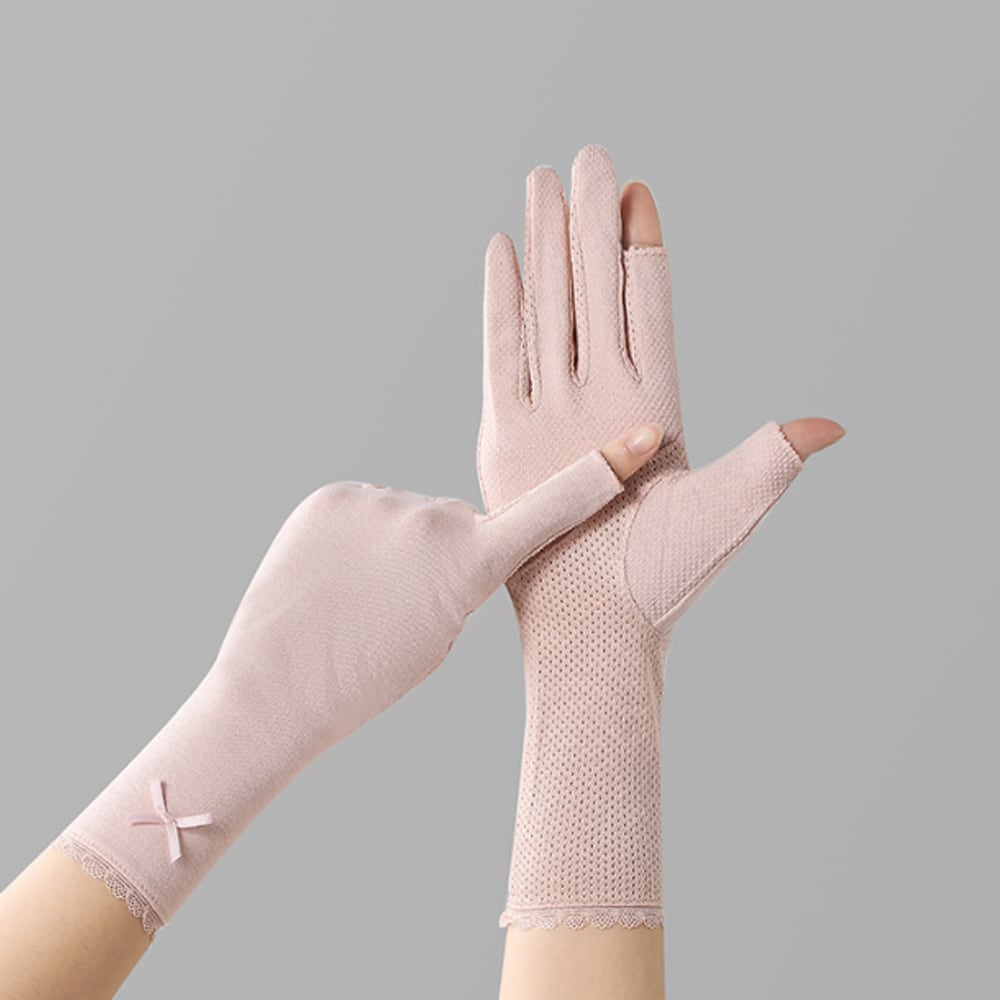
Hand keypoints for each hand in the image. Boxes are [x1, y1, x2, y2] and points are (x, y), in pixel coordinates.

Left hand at [53, 430, 657, 934]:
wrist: (273, 691)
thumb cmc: (366, 680)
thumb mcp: (439, 638)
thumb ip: (462, 577)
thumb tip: (447, 535)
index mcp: (468, 564)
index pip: (552, 508)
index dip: (604, 473)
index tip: (646, 435)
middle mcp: (429, 518)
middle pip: (456, 525)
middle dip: (442, 555)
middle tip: (396, 607)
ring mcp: (376, 501)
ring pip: (406, 519)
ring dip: (392, 549)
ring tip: (353, 598)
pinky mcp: (332, 494)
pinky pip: (364, 510)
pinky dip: (355, 539)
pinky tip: (328, 579)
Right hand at [478, 145, 843, 931]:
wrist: (593, 623)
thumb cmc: (664, 580)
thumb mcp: (730, 511)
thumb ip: (770, 459)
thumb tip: (828, 425)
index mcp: (656, 401)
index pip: (649, 305)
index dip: (643, 247)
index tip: (639, 191)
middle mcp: (604, 395)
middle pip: (596, 289)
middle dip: (592, 224)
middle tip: (589, 159)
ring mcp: (553, 408)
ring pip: (550, 307)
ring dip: (547, 247)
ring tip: (541, 186)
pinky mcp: (507, 430)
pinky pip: (503, 351)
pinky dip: (503, 301)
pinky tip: (502, 253)